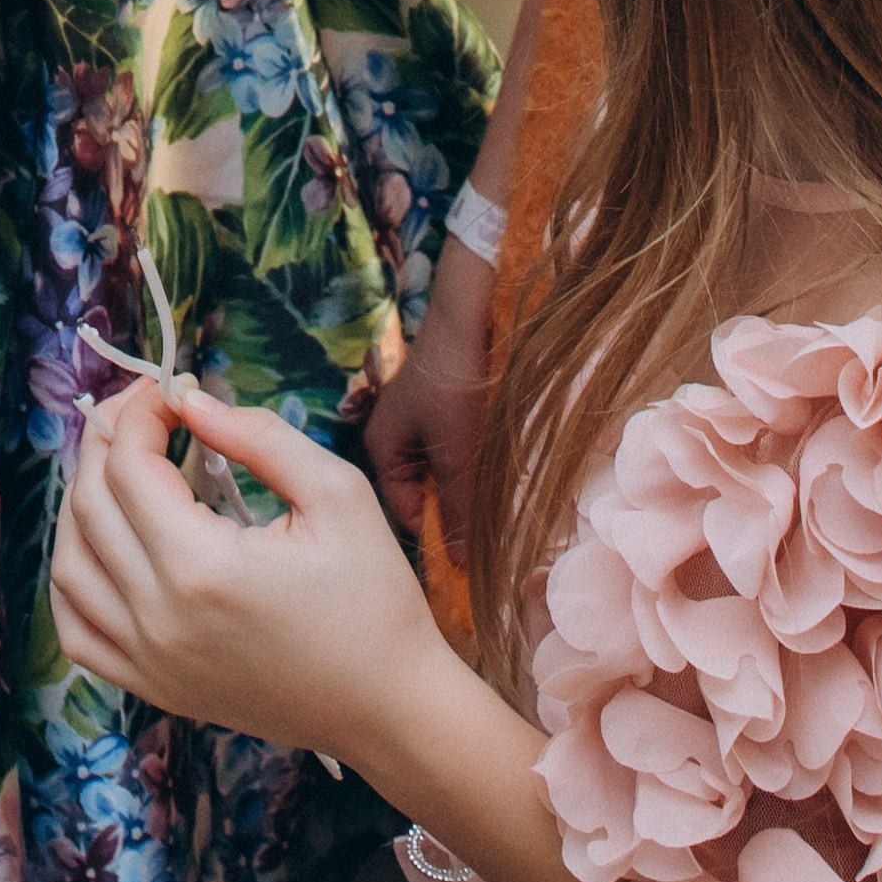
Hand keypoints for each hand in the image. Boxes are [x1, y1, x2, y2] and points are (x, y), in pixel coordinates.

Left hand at [50, 376, 445, 762]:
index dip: (141, 411)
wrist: (388, 706)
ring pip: (70, 566)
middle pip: (90, 505)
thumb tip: (191, 400)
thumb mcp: (336, 493)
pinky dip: (74, 579)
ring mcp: (150, 661)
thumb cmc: (374, 597)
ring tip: (121, 465)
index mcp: (201, 567)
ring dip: (80, 503)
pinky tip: (101, 546)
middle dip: (108, 440)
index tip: (172, 387)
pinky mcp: (155, 689)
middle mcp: (158, 618)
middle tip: (146, 410)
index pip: (129, 465)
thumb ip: (258, 436)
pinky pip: (79, 633)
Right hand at [366, 236, 495, 558]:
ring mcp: (419, 426)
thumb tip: (458, 564)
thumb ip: (457, 509)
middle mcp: (395, 441)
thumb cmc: (453, 384)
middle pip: (424, 496)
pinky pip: (456, 455)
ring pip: (444, 476)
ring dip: (468, 489)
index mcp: (382, 451)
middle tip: (487, 534)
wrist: (468, 318)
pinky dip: (474, 466)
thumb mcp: (456, 454)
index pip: (405, 513)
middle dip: (454, 513)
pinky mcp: (443, 413)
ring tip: (497, 505)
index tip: (468, 559)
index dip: (435, 536)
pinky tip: (498, 471)